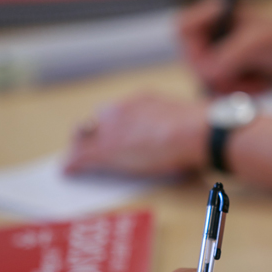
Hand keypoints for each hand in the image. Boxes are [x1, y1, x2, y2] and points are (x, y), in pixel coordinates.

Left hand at [64, 94, 207, 176]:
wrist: (197, 132)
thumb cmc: (203, 129)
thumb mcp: (188, 118)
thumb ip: (178, 124)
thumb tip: (191, 133)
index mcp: (142, 100)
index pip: (117, 112)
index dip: (113, 126)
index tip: (116, 134)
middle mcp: (122, 109)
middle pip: (96, 121)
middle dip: (92, 134)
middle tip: (90, 145)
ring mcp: (112, 128)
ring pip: (83, 137)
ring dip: (80, 147)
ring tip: (75, 159)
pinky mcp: (106, 150)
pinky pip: (80, 156)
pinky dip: (73, 164)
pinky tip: (68, 171)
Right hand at [179, 0, 271, 93]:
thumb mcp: (255, 46)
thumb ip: (226, 59)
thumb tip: (207, 76)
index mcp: (216, 13)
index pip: (182, 29)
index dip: (193, 47)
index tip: (214, 59)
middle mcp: (213, 34)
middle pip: (191, 60)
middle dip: (219, 73)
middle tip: (243, 74)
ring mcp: (220, 55)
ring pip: (205, 80)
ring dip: (233, 85)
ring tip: (258, 79)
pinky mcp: (229, 75)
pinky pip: (219, 92)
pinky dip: (240, 92)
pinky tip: (260, 83)